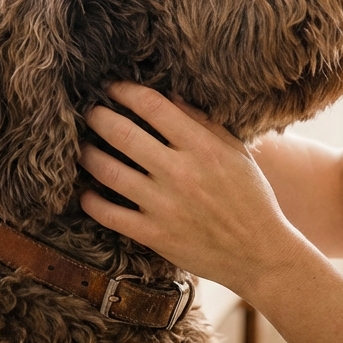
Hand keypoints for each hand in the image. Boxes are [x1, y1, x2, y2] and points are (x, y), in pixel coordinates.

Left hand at [77, 82, 306, 292]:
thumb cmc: (250, 198)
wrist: (260, 254)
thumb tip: (169, 95)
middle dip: (98, 118)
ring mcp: (164, 205)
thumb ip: (203, 123)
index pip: (153, 107)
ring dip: (88, 156)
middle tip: (89, 113)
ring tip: (82, 149)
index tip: (112, 88)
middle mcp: (180, 172)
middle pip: (123, 134)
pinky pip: (110, 215)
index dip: (125, 91)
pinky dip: (91, 202)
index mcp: (202, 148)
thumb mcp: (236, 153)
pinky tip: (86, 193)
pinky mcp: (154, 235)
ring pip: (109, 172)